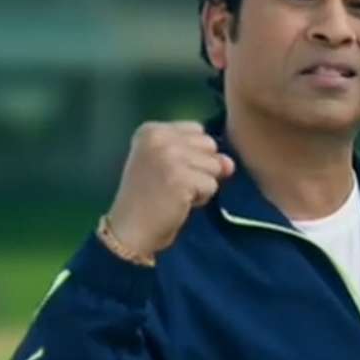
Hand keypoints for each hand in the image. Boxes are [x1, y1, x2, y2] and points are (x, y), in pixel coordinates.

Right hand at [106, 121, 233, 258]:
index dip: (193, 154)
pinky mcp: (182, 178)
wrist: (130, 230)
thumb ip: (202, 155)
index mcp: (152, 130)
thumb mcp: (169, 164)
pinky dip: (201, 198)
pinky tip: (180, 203)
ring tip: (177, 193)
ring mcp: (170, 156)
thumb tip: (229, 163)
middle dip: (200, 167)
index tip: (169, 170)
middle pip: (209, 145)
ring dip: (202, 184)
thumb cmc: (149, 197)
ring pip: (215, 165)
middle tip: (174, 183)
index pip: (198, 130)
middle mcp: (159, 137)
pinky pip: (212, 185)